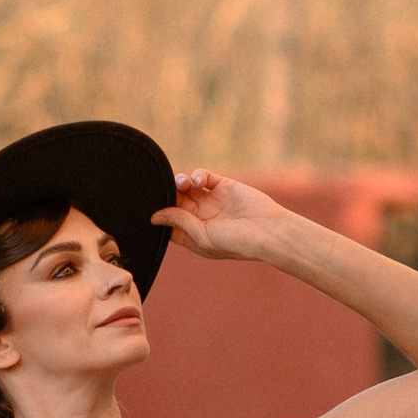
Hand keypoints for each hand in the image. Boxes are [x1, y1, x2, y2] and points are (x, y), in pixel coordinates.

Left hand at [152, 168, 289, 262]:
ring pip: (186, 187)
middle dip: (168, 195)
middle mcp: (201, 217)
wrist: (268, 230)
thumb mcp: (202, 236)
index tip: (150, 208)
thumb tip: (155, 216)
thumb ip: (179, 222)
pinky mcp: (223, 186)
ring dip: (179, 183)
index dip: (159, 214)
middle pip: (175, 202)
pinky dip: (197, 176)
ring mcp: (212, 201)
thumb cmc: (236, 242)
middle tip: (164, 189)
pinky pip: (203, 177)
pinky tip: (198, 182)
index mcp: (194, 235)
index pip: (169, 222)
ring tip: (182, 184)